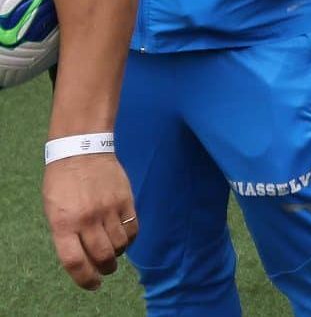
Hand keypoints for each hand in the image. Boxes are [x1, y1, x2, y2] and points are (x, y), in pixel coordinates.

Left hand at [43, 153, 135, 290]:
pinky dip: (130, 238)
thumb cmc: (63, 184)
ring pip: (120, 244)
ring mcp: (108, 209)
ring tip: (114, 249)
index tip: (93, 284)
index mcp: (63, 223)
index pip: (75, 261)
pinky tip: (124, 236)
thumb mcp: (54, 212)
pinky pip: (133, 229)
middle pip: (102, 256)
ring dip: (118, 253)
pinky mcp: (125, 200)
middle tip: (106, 269)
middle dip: (105, 268)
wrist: (82, 150)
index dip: (85, 279)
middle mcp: (87, 219)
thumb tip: (84, 257)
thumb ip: (67, 235)